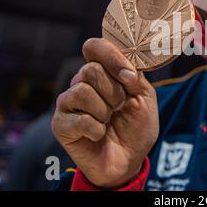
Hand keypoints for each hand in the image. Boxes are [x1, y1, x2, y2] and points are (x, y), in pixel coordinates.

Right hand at [51, 38, 158, 187]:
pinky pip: (78, 118)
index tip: (128, 76)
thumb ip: (135, 77)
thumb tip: (125, 70)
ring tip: (108, 121)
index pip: (94, 46)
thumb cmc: (136, 126)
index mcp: (103, 71)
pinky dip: (96, 129)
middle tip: (120, 107)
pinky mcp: (60, 124)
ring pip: (81, 91)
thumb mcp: (145, 97)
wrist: (129, 159)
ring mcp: (68, 102)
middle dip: (113, 92)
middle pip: (90, 70)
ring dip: (104, 111)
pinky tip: (99, 134)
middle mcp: (82, 82)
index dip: (111, 57)